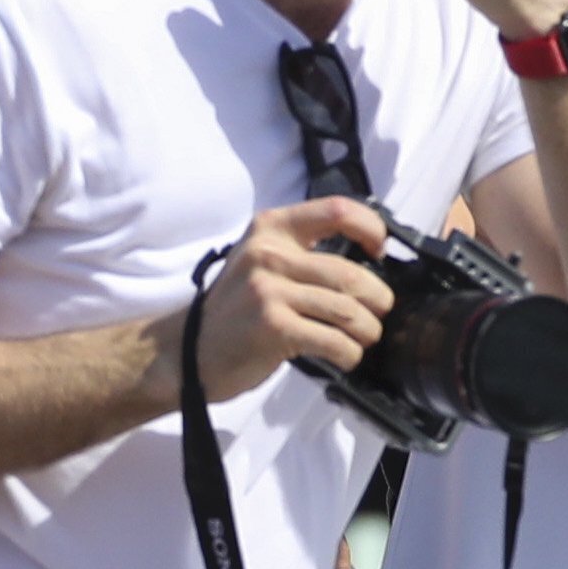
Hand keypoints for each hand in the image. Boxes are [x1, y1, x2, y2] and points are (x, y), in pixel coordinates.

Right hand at [190, 197, 393, 398]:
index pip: (337, 210)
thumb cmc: (235, 309)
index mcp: (271, 228)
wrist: (189, 350)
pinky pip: (333, 340)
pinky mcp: (273, 326)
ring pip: (347, 310)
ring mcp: (269, 290)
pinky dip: (349, 353)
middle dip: (377, 300)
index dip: (371, 228)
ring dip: (367, 331)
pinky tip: (345, 357)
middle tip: (378, 314)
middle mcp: (269, 253)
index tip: (378, 251)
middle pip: (350, 273)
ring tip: (364, 339)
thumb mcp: (260, 262)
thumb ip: (302, 253)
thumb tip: (365, 264)